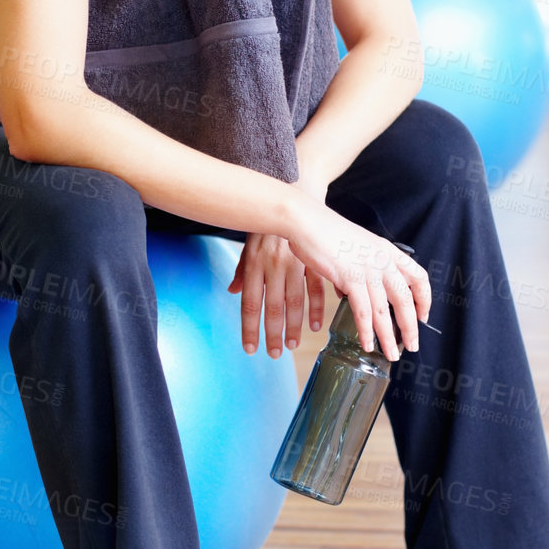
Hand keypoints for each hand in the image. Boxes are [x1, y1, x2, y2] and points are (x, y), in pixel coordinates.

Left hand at [227, 231, 327, 358]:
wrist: (295, 193)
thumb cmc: (268, 224)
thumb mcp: (249, 244)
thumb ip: (242, 270)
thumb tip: (231, 291)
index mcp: (255, 263)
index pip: (250, 304)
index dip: (249, 329)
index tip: (250, 349)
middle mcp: (273, 265)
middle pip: (272, 307)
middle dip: (273, 334)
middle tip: (274, 354)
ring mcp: (295, 262)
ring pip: (294, 301)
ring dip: (294, 327)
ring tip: (292, 345)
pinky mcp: (314, 259)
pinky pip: (315, 288)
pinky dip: (316, 308)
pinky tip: (314, 325)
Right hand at [280, 192, 430, 360]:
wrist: (308, 221)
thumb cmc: (326, 232)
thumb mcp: (355, 246)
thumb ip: (360, 267)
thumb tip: (352, 291)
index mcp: (387, 251)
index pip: (419, 277)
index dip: (425, 299)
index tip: (424, 316)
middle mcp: (383, 261)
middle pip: (406, 300)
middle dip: (411, 327)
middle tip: (411, 345)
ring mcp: (368, 270)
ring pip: (385, 311)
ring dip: (389, 336)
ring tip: (391, 353)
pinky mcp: (350, 278)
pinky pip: (363, 311)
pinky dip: (366, 330)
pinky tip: (368, 343)